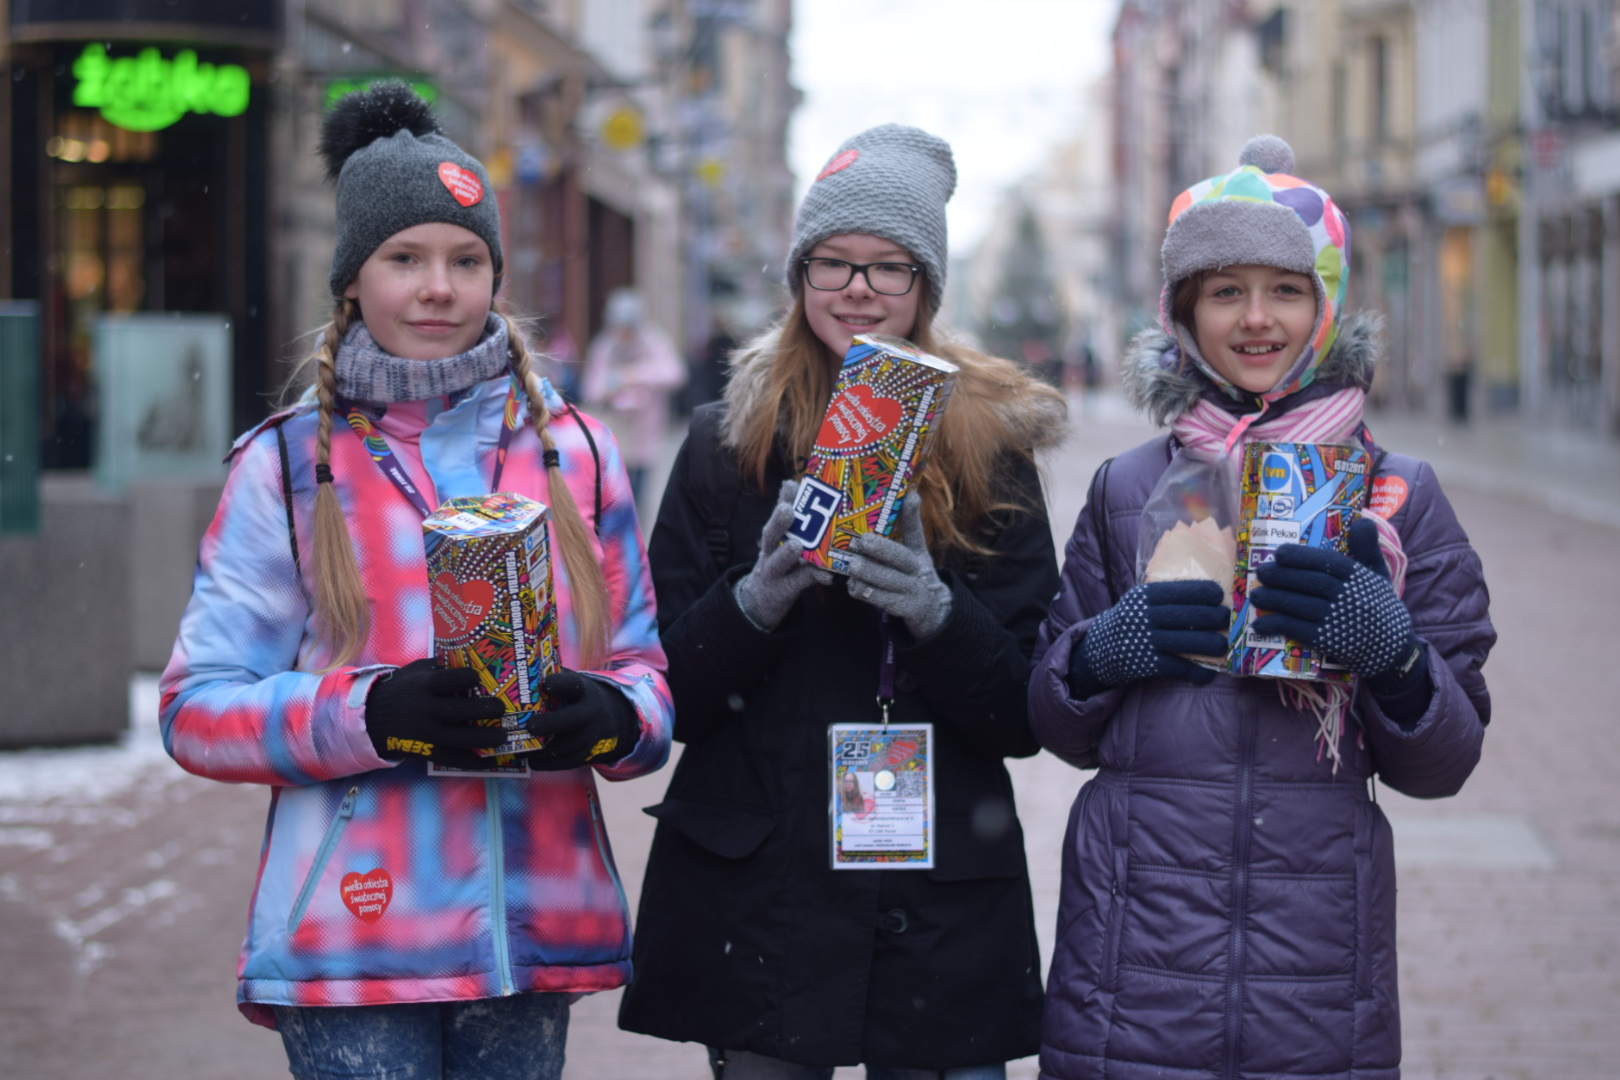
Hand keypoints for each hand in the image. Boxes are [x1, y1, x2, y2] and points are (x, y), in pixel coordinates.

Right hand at [365, 659, 507, 765]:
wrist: (371, 718)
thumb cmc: (401, 690)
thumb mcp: (415, 671)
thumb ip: (440, 666)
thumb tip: (471, 655)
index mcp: (423, 686)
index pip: (448, 680)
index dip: (466, 678)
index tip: (479, 676)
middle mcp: (425, 710)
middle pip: (458, 711)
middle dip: (483, 709)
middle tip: (501, 708)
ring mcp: (426, 733)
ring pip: (459, 738)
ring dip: (484, 738)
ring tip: (503, 735)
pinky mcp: (425, 751)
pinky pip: (451, 758)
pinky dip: (471, 761)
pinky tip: (489, 761)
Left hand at [523, 670, 640, 770]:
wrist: (610, 717)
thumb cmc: (577, 698)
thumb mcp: (571, 684)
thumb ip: (552, 680)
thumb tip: (518, 676)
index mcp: (584, 690)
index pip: (573, 684)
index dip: (560, 684)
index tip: (545, 685)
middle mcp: (591, 712)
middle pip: (573, 718)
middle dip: (551, 723)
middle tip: (530, 726)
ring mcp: (592, 734)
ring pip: (568, 744)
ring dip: (543, 749)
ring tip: (520, 749)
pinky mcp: (589, 753)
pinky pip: (569, 761)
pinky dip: (549, 763)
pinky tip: (532, 761)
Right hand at [733, 479, 832, 630]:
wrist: (759, 602)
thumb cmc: (779, 564)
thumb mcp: (781, 543)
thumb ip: (792, 522)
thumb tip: (796, 488)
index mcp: (772, 538)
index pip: (776, 515)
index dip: (783, 500)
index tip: (791, 485)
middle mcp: (769, 553)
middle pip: (770, 536)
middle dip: (778, 523)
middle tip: (787, 510)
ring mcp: (773, 573)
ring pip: (778, 562)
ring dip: (787, 553)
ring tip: (797, 545)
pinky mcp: (783, 591)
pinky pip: (799, 583)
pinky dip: (813, 578)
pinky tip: (828, 576)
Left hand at [844, 497, 952, 637]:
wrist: (931, 610)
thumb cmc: (913, 574)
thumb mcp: (915, 553)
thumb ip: (908, 529)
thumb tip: (908, 495)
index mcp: (919, 554)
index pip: (917, 532)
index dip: (913, 515)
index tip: (911, 497)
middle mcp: (918, 571)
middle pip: (901, 558)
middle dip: (881, 549)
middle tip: (861, 541)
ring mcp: (913, 591)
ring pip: (889, 581)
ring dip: (868, 573)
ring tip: (851, 566)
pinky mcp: (904, 608)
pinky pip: (881, 600)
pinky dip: (864, 592)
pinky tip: (852, 586)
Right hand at [1069, 580, 1228, 697]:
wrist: (1099, 650)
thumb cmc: (1131, 622)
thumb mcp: (1139, 603)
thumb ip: (1164, 597)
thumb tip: (1210, 594)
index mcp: (1143, 596)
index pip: (1178, 590)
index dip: (1202, 591)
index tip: (1219, 595)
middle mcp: (1143, 616)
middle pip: (1185, 615)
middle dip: (1212, 617)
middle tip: (1227, 619)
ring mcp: (1144, 640)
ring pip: (1184, 641)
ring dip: (1209, 644)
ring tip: (1222, 645)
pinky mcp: (1146, 663)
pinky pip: (1177, 667)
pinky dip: (1195, 672)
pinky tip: (1206, 675)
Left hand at [1250, 517, 1421, 681]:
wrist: (1394, 650)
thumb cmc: (1380, 606)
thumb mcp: (1379, 575)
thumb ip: (1367, 548)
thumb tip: (1362, 519)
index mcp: (1360, 577)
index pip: (1329, 563)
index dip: (1303, 557)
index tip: (1280, 553)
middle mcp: (1351, 597)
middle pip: (1312, 583)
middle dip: (1283, 577)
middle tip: (1261, 572)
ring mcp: (1340, 621)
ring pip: (1303, 606)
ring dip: (1276, 600)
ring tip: (1255, 595)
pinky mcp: (1331, 643)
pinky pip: (1300, 631)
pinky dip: (1279, 626)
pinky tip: (1260, 624)